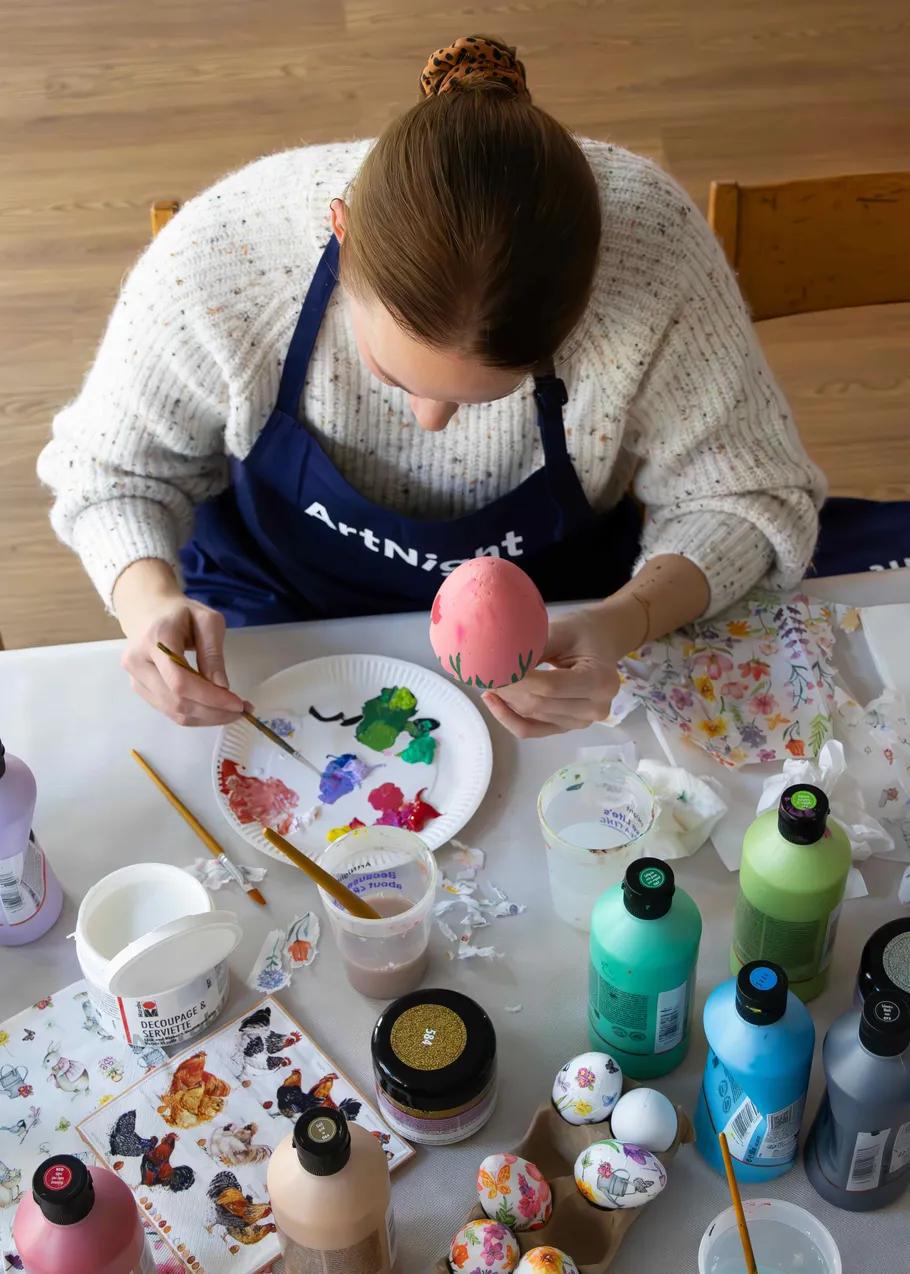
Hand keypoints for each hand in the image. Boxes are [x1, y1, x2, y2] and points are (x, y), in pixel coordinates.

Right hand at [114, 560, 246, 726]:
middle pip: (176, 701)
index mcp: (156, 639)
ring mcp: (135, 678)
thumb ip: (213, 653)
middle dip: (212, 712)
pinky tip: (213, 709)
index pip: (180, 680)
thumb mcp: (207, 621)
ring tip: (230, 711)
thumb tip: (221, 687)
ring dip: (205, 717)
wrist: (148, 610)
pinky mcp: (139, 689)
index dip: (209, 698)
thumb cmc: (181, 613)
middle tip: (240, 710)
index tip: (237, 704)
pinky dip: (195, 715)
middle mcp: (138, 662)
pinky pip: (168, 710)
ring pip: (172, 711)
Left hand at [482, 599, 641, 738]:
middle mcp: (595, 708)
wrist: (601, 641)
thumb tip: (497, 661)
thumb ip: (533, 647)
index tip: (490, 669)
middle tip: (482, 672)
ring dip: (505, 700)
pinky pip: (531, 730)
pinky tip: (493, 700)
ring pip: (531, 716)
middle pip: (538, 704)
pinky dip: (509, 718)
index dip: (517, 680)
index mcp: (600, 681)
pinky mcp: (566, 727)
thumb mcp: (561, 630)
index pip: (550, 686)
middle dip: (506, 689)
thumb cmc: (583, 631)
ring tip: (487, 679)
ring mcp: (581, 722)